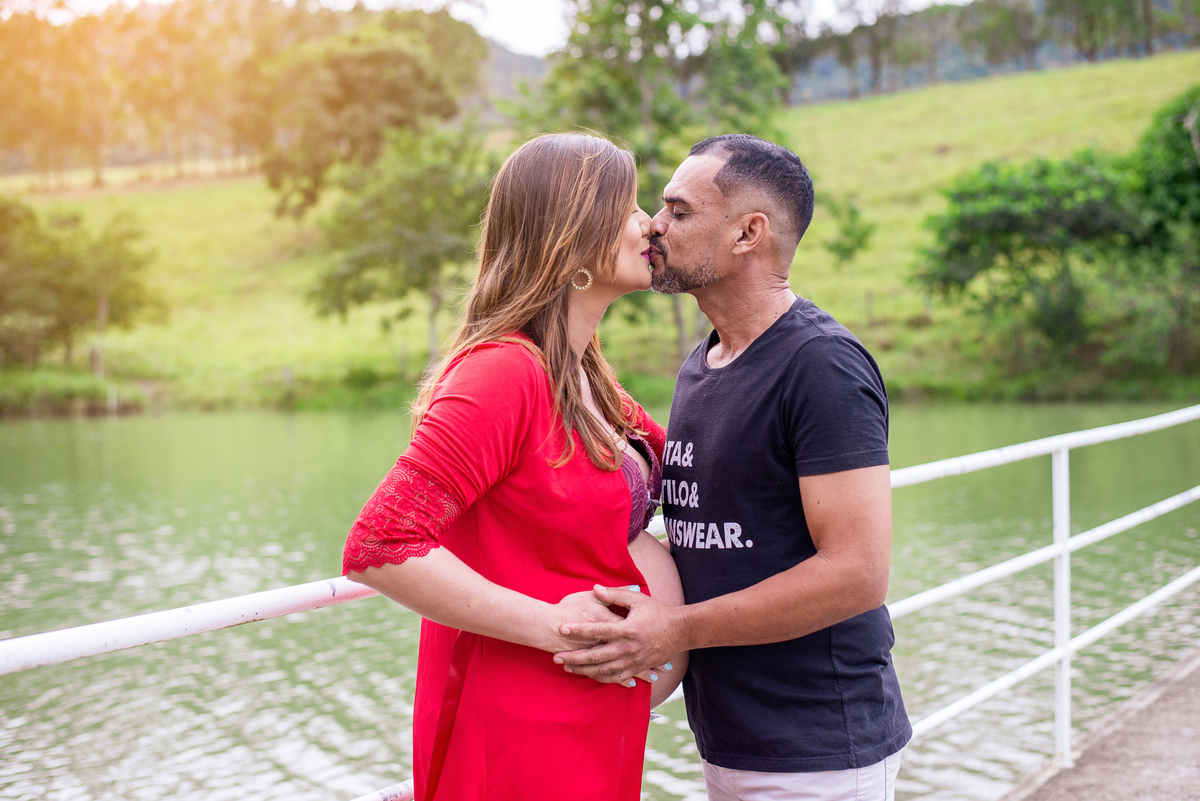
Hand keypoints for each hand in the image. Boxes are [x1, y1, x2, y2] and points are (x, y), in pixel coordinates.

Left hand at [553, 584, 685, 685]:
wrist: (681, 632)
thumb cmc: (658, 613)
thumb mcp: (638, 599)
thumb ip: (615, 594)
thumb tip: (595, 588)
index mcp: (626, 629)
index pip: (597, 630)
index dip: (578, 630)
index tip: (562, 629)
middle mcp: (628, 648)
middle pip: (595, 656)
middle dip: (574, 657)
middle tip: (556, 657)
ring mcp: (632, 661)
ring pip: (603, 670)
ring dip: (584, 670)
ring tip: (568, 668)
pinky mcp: (637, 669)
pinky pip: (616, 678)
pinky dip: (601, 679)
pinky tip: (589, 676)